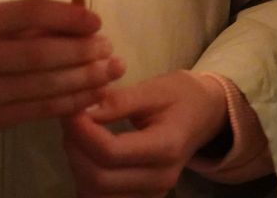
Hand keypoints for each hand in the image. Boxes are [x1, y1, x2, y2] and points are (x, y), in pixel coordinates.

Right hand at [0, 0, 123, 134]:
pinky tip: (94, 93)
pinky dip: (73, 101)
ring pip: (46, 86)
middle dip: (83, 52)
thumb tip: (88, 26)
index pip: (31, 12)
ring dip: (86, 79)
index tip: (96, 22)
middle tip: (109, 48)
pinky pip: (41, 110)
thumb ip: (33, 24)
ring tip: (111, 71)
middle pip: (41, 54)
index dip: (69, 17)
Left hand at [61, 70, 230, 196]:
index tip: (70, 111)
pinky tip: (87, 153)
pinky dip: (86, 179)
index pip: (111, 152)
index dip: (83, 133)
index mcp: (167, 147)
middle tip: (70, 121)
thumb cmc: (182, 96)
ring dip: (77, 166)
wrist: (205, 115)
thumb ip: (119, 101)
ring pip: (95, 195)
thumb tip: (81, 111)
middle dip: (75, 150)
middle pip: (98, 179)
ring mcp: (151, 195)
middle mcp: (160, 179)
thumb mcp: (155, 89)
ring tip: (77, 136)